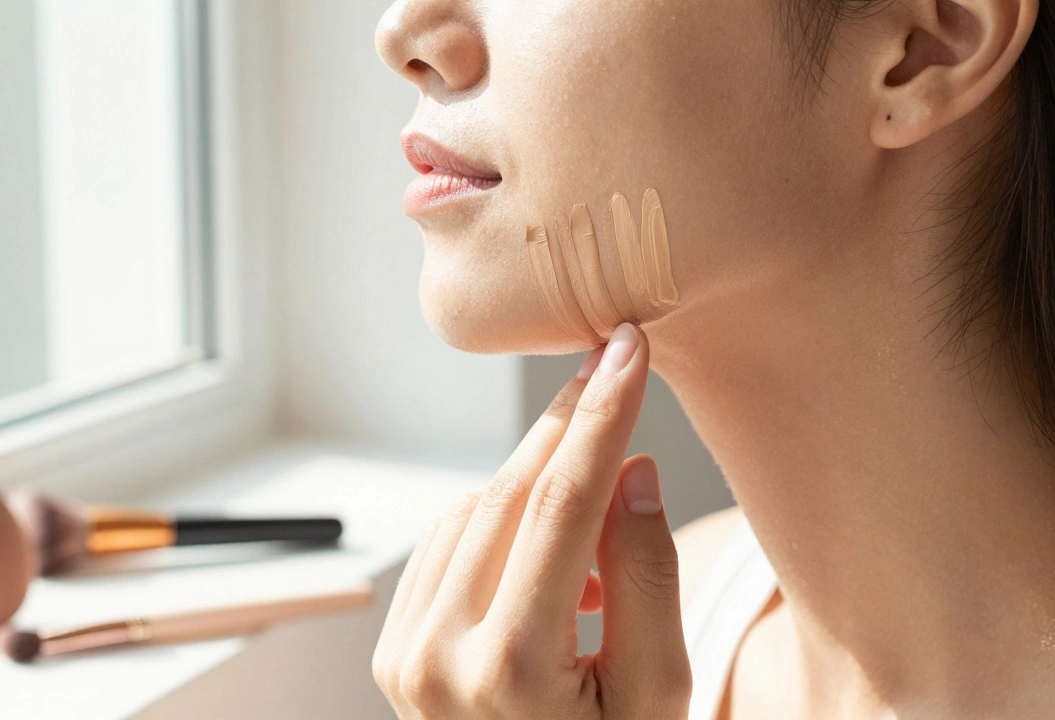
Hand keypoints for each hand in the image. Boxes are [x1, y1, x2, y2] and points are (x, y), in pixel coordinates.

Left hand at [372, 323, 690, 718]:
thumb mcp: (660, 692)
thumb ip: (647, 577)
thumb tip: (630, 469)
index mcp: (510, 670)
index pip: (563, 505)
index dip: (602, 416)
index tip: (628, 348)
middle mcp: (437, 656)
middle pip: (510, 494)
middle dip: (567, 424)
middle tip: (611, 365)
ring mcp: (404, 654)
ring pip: (475, 509)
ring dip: (537, 483)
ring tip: (598, 524)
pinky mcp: (394, 650)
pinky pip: (448, 543)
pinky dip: (498, 522)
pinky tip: (547, 554)